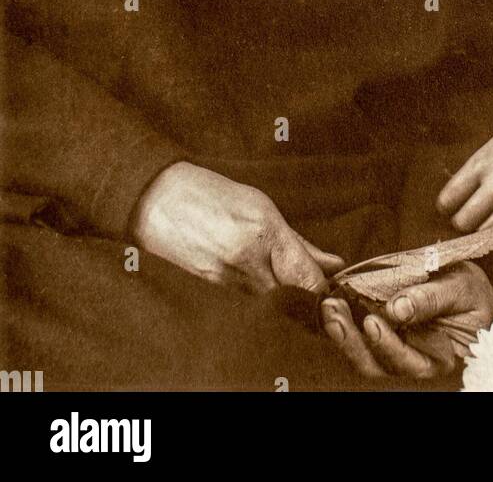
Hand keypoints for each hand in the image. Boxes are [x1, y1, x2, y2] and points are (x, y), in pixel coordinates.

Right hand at [130, 161, 343, 292]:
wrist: (157, 199)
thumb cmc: (210, 193)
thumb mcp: (262, 206)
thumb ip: (299, 242)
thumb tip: (333, 264)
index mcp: (263, 232)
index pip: (306, 278)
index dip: (324, 290)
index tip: (332, 290)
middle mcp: (246, 259)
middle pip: (290, 297)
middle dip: (304, 295)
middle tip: (311, 284)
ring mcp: (226, 278)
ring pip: (269, 302)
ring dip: (280, 294)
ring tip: (276, 271)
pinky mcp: (211, 290)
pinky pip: (247, 299)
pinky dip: (257, 293)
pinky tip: (254, 275)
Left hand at [320, 262, 492, 380]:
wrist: (463, 286)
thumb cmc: (469, 292)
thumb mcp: (462, 288)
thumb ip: (433, 298)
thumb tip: (398, 308)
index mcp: (439, 359)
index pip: (410, 363)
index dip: (389, 346)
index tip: (373, 322)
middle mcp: (413, 362)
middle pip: (378, 366)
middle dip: (353, 342)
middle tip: (336, 312)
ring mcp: (394, 351)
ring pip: (363, 356)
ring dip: (342, 333)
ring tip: (330, 307)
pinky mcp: (381, 336)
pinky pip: (358, 338)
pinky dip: (344, 323)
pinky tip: (334, 305)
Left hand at [437, 95, 492, 239]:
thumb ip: (479, 169)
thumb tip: (462, 195)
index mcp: (481, 162)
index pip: (448, 199)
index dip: (447, 206)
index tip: (453, 207)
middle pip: (464, 222)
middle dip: (464, 223)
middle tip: (472, 217)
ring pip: (487, 233)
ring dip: (486, 230)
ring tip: (492, 220)